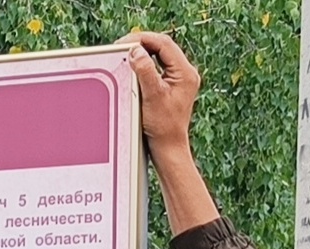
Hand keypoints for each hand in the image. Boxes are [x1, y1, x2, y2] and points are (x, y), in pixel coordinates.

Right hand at [120, 31, 200, 156]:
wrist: (168, 147)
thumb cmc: (163, 127)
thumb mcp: (152, 97)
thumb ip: (145, 71)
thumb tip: (136, 51)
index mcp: (185, 73)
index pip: (164, 44)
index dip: (144, 40)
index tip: (126, 43)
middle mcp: (185, 73)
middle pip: (163, 47)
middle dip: (142, 44)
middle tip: (123, 46)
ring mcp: (179, 79)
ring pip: (160, 55)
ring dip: (143, 52)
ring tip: (127, 54)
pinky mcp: (172, 85)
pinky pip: (158, 65)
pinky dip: (145, 63)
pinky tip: (134, 66)